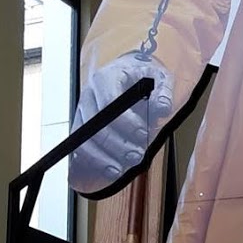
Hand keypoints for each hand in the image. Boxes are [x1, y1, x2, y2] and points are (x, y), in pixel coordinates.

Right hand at [68, 52, 174, 195]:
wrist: (128, 73)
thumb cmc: (142, 75)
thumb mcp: (158, 77)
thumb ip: (163, 92)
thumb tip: (163, 108)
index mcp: (107, 78)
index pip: (109, 103)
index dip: (125, 122)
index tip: (142, 134)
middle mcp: (90, 94)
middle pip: (95, 125)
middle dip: (116, 145)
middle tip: (137, 155)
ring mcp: (82, 111)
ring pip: (84, 139)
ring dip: (102, 158)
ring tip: (121, 169)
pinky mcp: (81, 127)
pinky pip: (80, 147)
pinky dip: (94, 161)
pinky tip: (110, 170)